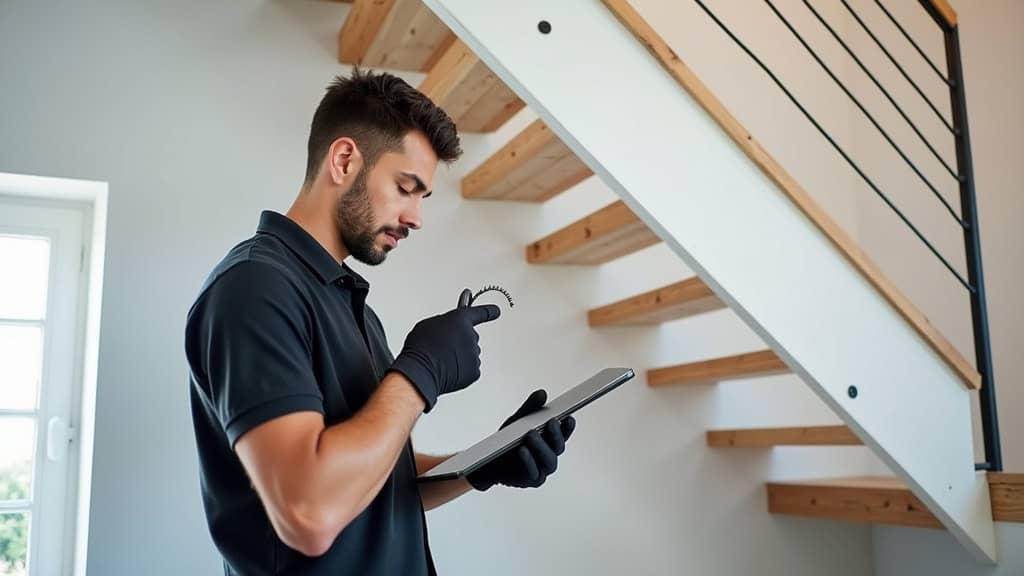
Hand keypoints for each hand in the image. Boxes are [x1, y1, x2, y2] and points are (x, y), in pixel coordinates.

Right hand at [388, 289, 500, 411]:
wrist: (421, 370)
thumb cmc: (421, 348)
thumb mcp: (428, 325)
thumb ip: (444, 323)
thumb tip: (447, 328)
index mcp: (460, 320)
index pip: (479, 313)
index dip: (488, 311)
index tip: (495, 311)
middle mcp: (471, 335)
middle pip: (469, 337)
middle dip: (459, 342)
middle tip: (443, 348)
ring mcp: (474, 354)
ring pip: (468, 354)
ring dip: (458, 357)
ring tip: (441, 361)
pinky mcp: (474, 371)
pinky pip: (469, 369)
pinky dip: (460, 371)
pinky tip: (446, 370)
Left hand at [467, 389, 575, 490]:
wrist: (488, 462)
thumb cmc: (506, 441)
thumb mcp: (517, 420)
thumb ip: (530, 408)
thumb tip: (542, 394)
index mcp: (550, 441)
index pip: (564, 433)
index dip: (568, 426)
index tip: (569, 417)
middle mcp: (550, 455)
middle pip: (558, 447)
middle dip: (555, 434)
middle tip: (550, 422)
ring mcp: (542, 470)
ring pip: (549, 460)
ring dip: (541, 447)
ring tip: (531, 435)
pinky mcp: (532, 480)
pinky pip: (533, 472)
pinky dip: (528, 460)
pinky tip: (522, 450)